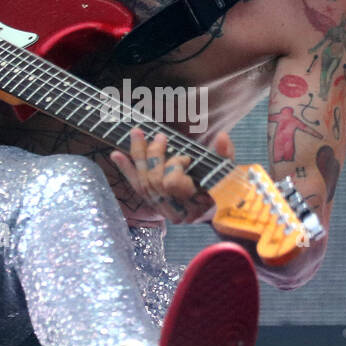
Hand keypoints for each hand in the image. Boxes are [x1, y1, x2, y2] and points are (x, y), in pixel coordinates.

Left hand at [109, 127, 234, 224]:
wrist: (218, 208)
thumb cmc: (225, 187)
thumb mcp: (229, 170)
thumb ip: (226, 154)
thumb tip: (222, 138)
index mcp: (196, 206)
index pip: (171, 183)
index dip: (175, 166)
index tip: (187, 157)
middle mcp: (177, 212)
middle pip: (154, 181)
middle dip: (154, 155)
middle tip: (160, 136)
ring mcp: (163, 210)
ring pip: (143, 183)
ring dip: (138, 156)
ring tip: (136, 133)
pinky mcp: (154, 205)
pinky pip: (137, 188)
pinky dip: (127, 170)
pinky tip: (116, 154)